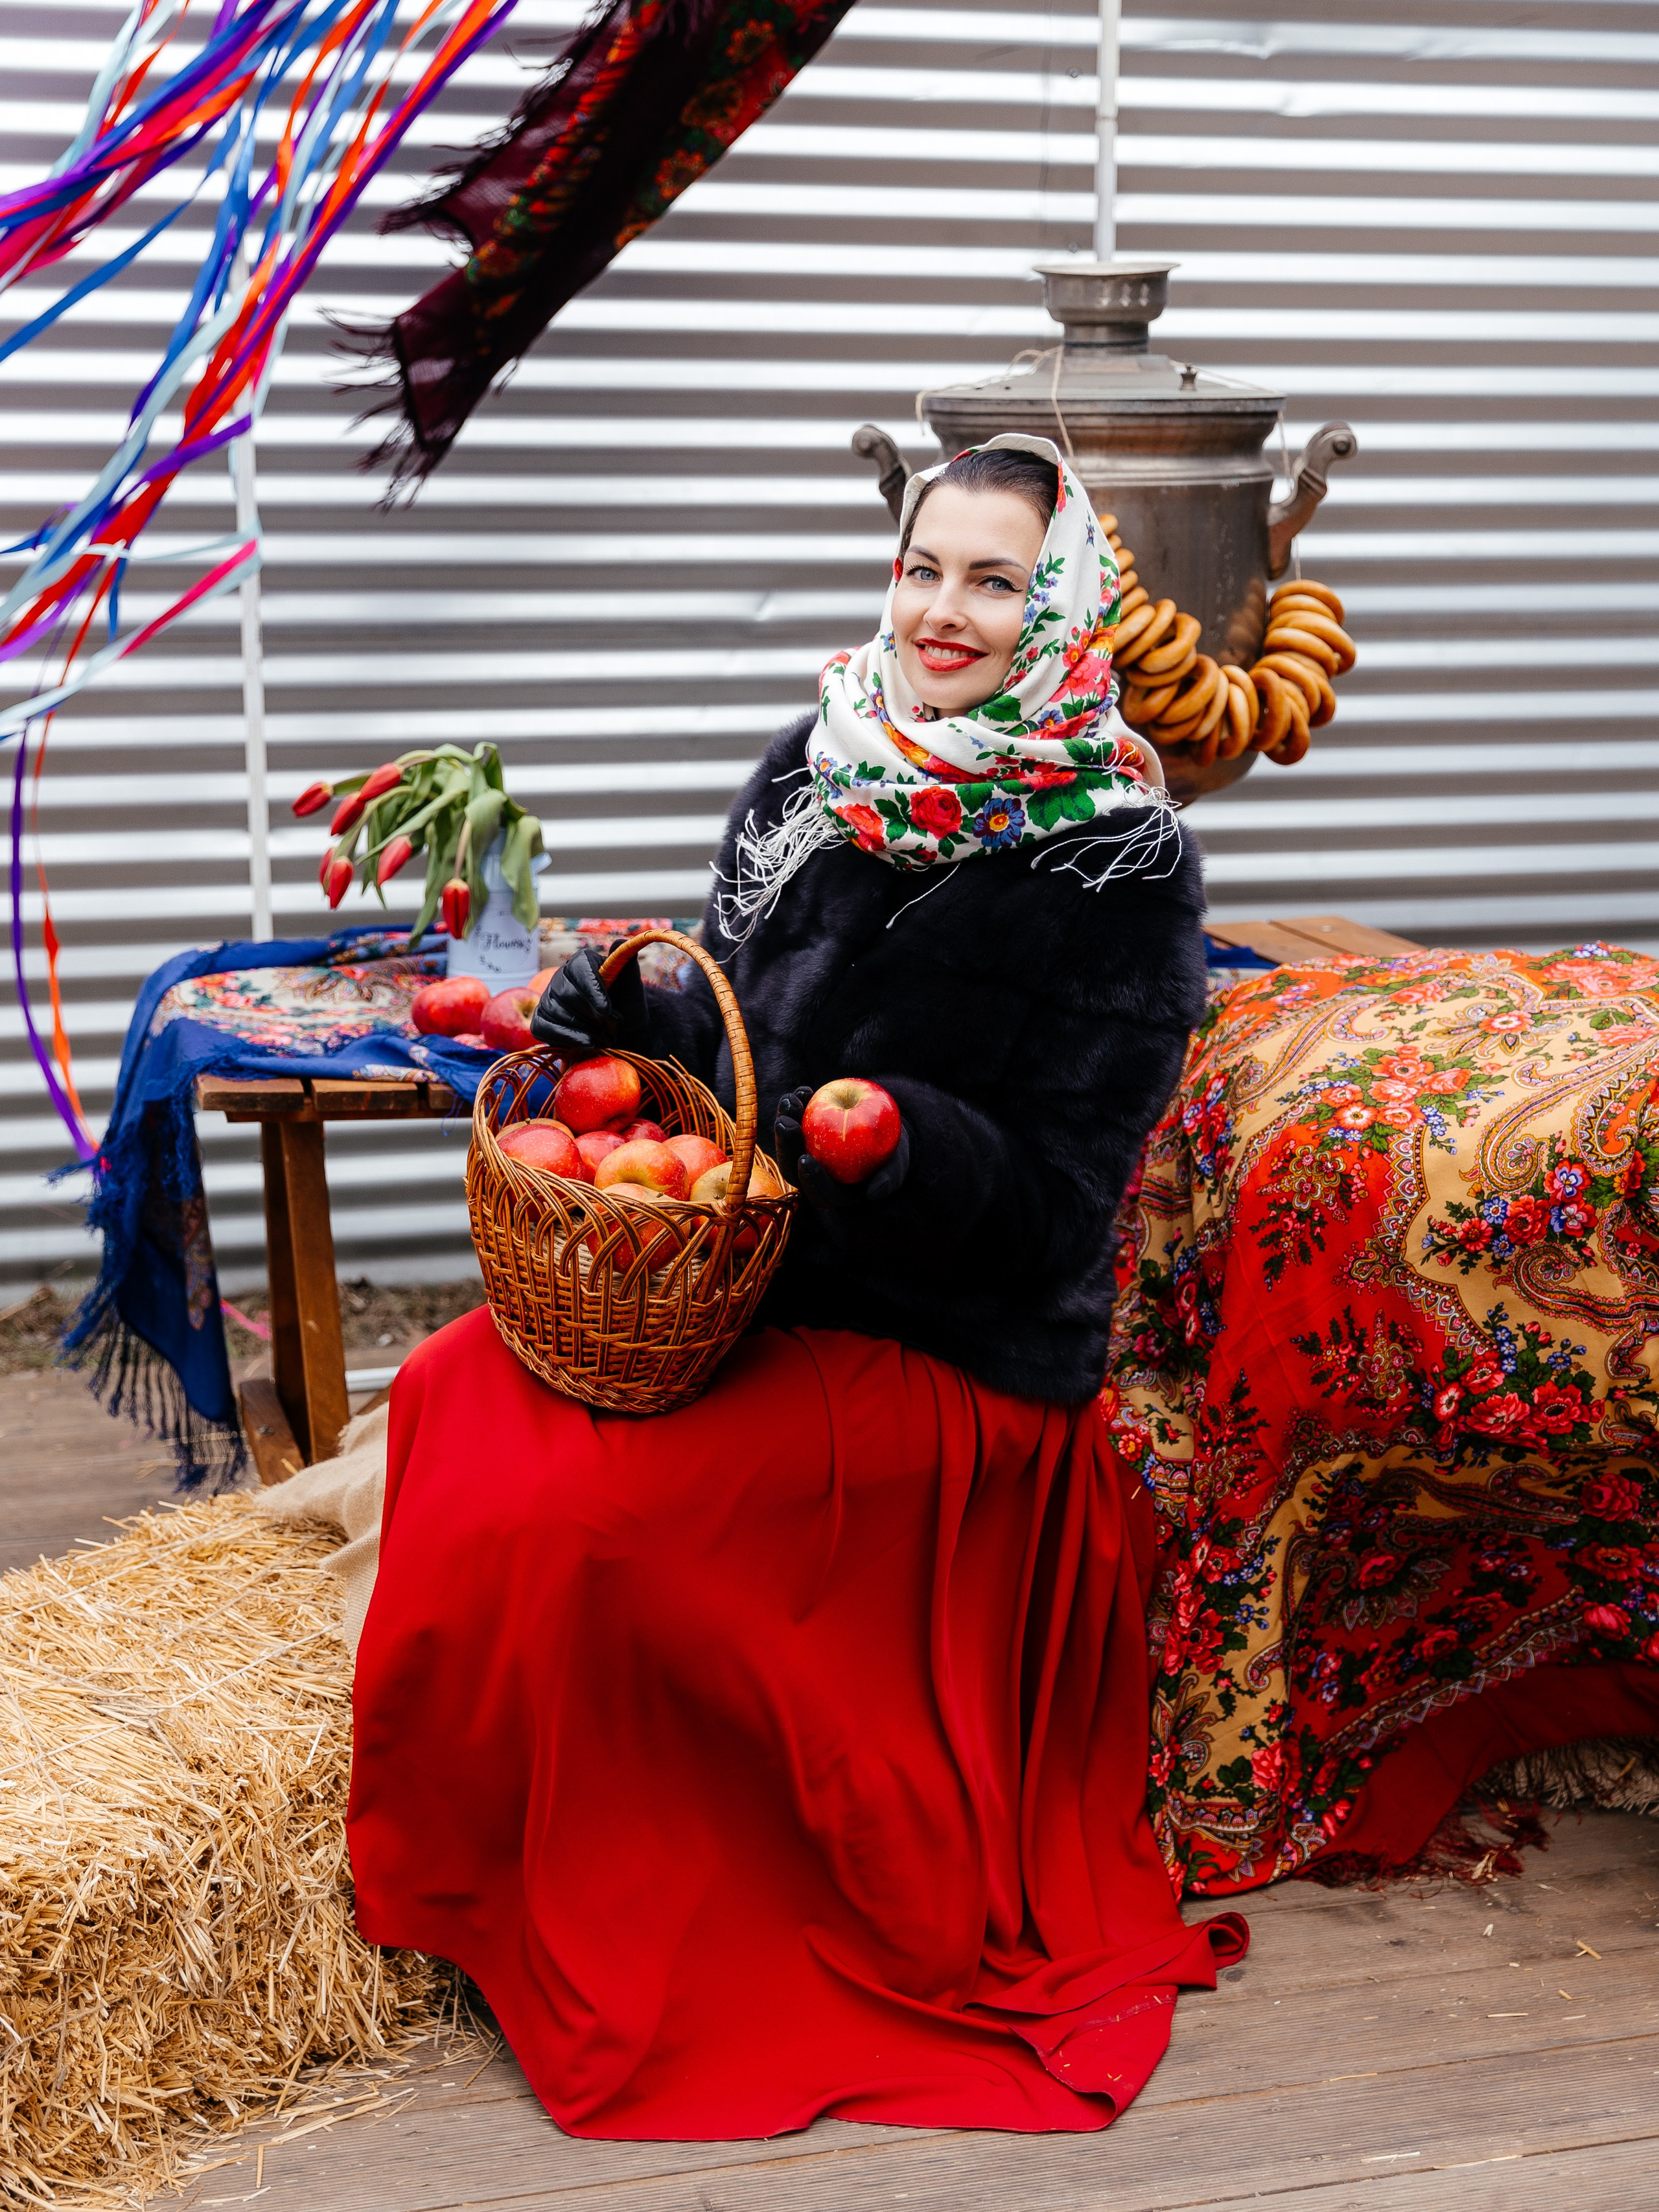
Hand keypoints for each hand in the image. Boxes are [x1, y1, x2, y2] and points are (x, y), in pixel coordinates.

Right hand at [530, 943, 647, 1058]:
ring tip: (607, 1039)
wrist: (619, 1030)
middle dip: (592, 1016)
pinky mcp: (541, 1020)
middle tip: (614, 1028)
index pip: (580, 969)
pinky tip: (587, 1044)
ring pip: (557, 1013)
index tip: (607, 1011)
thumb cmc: (625, 1005)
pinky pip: (543, 1028)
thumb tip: (621, 942)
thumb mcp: (632, 987)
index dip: (592, 990)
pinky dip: (566, 1038)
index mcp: (582, 962)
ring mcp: (548, 998)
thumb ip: (627, 966)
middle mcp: (560, 977)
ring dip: (584, 1030)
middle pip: (567, 994)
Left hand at [773, 1085, 910, 1208]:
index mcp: (835, 1193)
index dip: (810, 1178)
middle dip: (786, 1147)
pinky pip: (795, 1124)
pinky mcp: (804, 1137)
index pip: (818, 1192)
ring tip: (790, 1101)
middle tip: (786, 1124)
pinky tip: (803, 1091)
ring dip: (785, 1124)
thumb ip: (888, 1179)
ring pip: (788, 1146)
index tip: (806, 1160)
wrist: (885, 1135)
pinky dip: (796, 1108)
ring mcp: (808, 1156)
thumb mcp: (896, 1166)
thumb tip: (874, 1193)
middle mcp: (815, 1178)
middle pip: (793, 1169)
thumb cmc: (892, 1155)